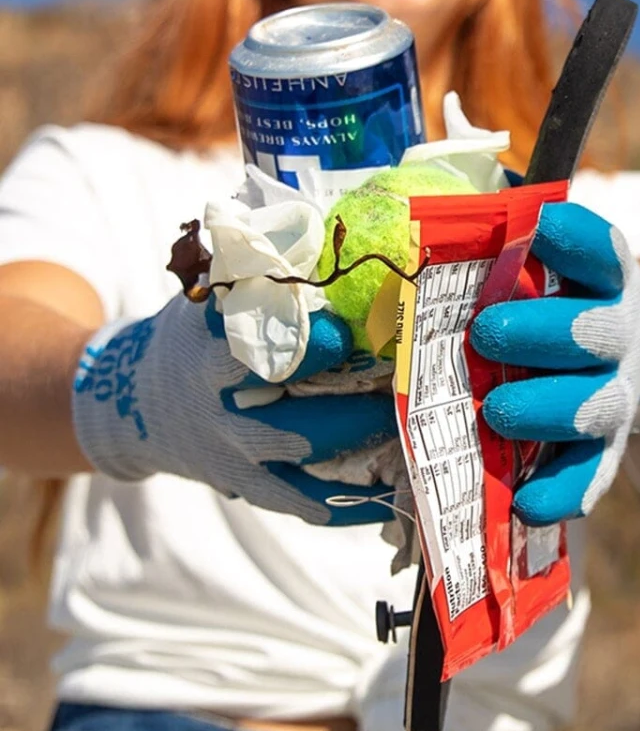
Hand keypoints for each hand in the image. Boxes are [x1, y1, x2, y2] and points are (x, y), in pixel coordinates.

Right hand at [72, 298, 396, 523]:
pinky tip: (397, 494)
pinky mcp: (246, 485)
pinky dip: (350, 504)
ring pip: (303, 448)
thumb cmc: (196, 336)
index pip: (256, 338)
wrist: (133, 404)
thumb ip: (258, 271)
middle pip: (288, 401)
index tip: (349, 328)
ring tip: (414, 426)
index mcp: (211, 344)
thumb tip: (324, 226)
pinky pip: (303, 500)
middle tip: (402, 381)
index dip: (304, 336)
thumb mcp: (209, 298)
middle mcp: (220, 399)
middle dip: (350, 393)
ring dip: (362, 439)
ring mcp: (233, 448)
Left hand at [470, 202, 639, 524]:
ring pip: (594, 406)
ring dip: (546, 408)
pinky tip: (524, 502)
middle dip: (544, 332)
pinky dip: (560, 492)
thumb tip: (420, 219)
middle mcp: (619, 334)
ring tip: (497, 412)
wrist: (618, 363)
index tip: (538, 224)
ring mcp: (614, 394)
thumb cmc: (555, 305)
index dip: (575, 237)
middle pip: (595, 332)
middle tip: (487, 332)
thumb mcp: (542, 268)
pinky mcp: (604, 449)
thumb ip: (497, 250)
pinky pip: (589, 475)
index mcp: (605, 278)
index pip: (601, 250)